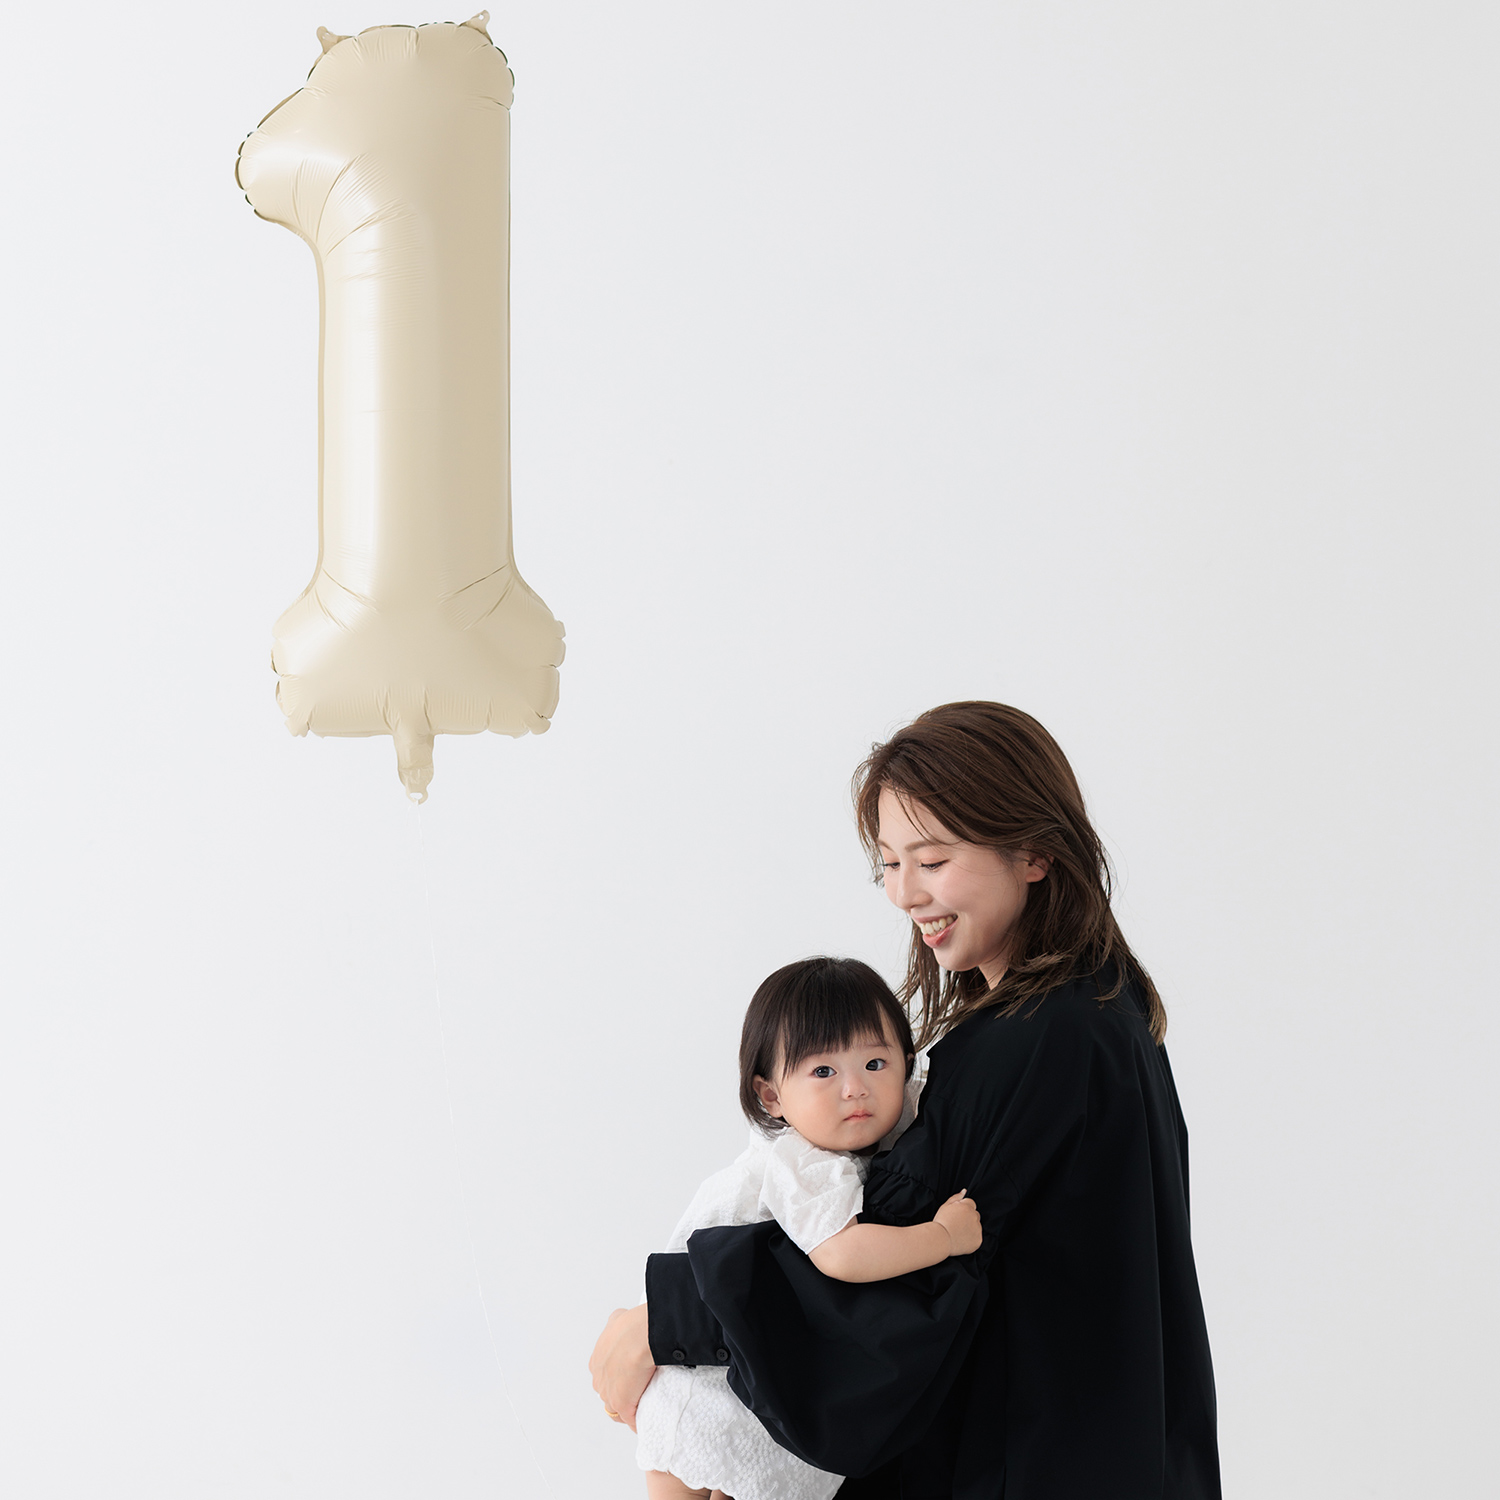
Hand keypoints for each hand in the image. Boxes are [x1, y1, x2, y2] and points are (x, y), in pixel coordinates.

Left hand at [588, 1304, 654, 1431]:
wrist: (639, 1338)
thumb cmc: (632, 1327)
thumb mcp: (617, 1319)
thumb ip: (616, 1323)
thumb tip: (620, 1319)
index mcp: (596, 1361)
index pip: (603, 1376)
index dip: (616, 1377)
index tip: (629, 1375)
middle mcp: (599, 1379)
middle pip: (608, 1393)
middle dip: (620, 1393)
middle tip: (637, 1389)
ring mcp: (609, 1394)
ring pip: (616, 1409)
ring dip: (628, 1409)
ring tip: (643, 1406)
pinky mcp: (622, 1406)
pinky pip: (630, 1420)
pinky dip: (637, 1422)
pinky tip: (646, 1420)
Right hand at [934, 1189, 981, 1255]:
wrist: (940, 1240)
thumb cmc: (941, 1222)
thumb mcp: (945, 1206)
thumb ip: (956, 1197)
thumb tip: (964, 1191)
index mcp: (967, 1207)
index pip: (971, 1203)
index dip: (963, 1209)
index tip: (956, 1215)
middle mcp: (974, 1217)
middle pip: (975, 1214)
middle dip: (968, 1217)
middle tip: (957, 1224)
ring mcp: (977, 1229)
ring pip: (976, 1226)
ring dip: (970, 1227)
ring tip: (958, 1232)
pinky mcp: (978, 1240)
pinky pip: (977, 1237)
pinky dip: (972, 1238)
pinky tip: (962, 1239)